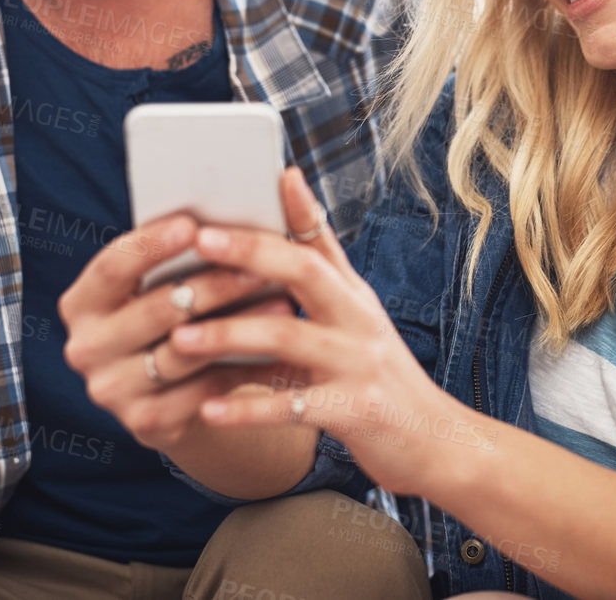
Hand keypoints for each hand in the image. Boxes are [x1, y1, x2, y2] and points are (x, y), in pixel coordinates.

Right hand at [56, 207, 303, 453]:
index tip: (194, 225)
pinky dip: (243, 367)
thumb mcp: (166, 281)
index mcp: (82, 303)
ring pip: (185, 351)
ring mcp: (112, 390)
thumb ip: (186, 245)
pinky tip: (277, 349)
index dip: (150, 246)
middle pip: (155, 310)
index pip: (111, 267)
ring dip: (239, 325)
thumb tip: (242, 199)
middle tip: (261, 267)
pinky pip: (204, 389)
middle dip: (213, 284)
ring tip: (283, 303)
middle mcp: (85, 348)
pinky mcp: (145, 423)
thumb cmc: (174, 315)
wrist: (175, 392)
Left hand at [168, 170, 494, 496]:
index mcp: (354, 295)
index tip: (270, 173)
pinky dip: (248, 408)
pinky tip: (209, 409)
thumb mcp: (358, 323)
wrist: (436, 441)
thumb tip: (287, 237)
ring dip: (230, 335)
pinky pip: (293, 407)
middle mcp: (359, 319)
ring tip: (179, 338)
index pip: (322, 240)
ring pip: (290, 337)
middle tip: (199, 239)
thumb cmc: (380, 379)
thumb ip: (321, 284)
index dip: (297, 206)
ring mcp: (358, 364)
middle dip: (249, 252)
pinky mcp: (354, 411)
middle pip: (305, 272)